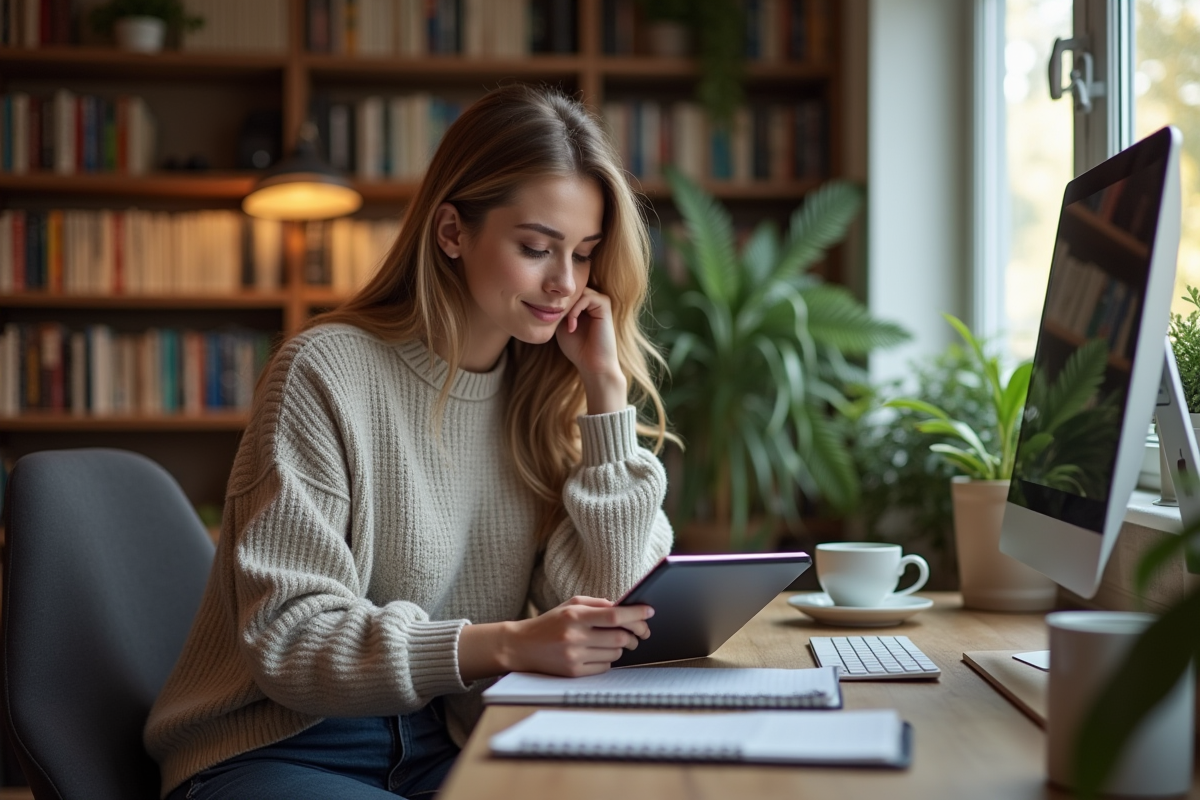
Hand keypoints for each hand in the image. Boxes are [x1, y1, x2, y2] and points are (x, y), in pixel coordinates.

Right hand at [503, 596, 652, 677]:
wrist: (521, 646)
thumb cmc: (550, 622)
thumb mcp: (570, 604)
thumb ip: (598, 604)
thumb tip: (625, 608)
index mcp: (575, 616)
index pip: (614, 616)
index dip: (635, 614)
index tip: (649, 611)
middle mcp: (574, 636)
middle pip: (619, 638)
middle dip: (635, 635)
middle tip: (640, 633)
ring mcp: (574, 657)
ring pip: (614, 655)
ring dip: (621, 648)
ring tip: (615, 642)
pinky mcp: (573, 673)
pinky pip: (604, 668)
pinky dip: (608, 661)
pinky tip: (599, 653)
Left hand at [554, 288, 627, 414]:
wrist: (593, 364)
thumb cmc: (577, 349)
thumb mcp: (561, 325)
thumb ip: (558, 310)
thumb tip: (549, 296)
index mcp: (583, 304)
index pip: (566, 291)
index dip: (555, 301)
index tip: (548, 318)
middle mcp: (592, 300)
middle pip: (572, 288)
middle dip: (560, 302)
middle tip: (555, 320)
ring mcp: (600, 301)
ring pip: (578, 291)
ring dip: (568, 307)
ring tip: (565, 325)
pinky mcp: (605, 305)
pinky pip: (587, 297)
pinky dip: (575, 310)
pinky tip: (572, 326)